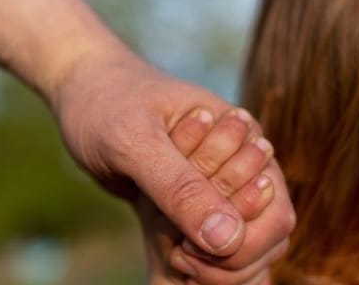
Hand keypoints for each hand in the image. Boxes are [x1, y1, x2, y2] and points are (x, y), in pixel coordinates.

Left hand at [54, 48, 294, 260]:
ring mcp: (214, 185)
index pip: (274, 215)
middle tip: (174, 257)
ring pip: (235, 245)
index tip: (182, 250)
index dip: (239, 246)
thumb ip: (179, 186)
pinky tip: (167, 256)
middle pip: (262, 239)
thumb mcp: (136, 141)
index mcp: (244, 141)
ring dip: (208, 264)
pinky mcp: (188, 199)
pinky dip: (189, 257)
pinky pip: (204, 240)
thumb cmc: (107, 104)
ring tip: (169, 255)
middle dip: (223, 261)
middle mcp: (238, 165)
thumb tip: (228, 239)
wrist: (84, 93)